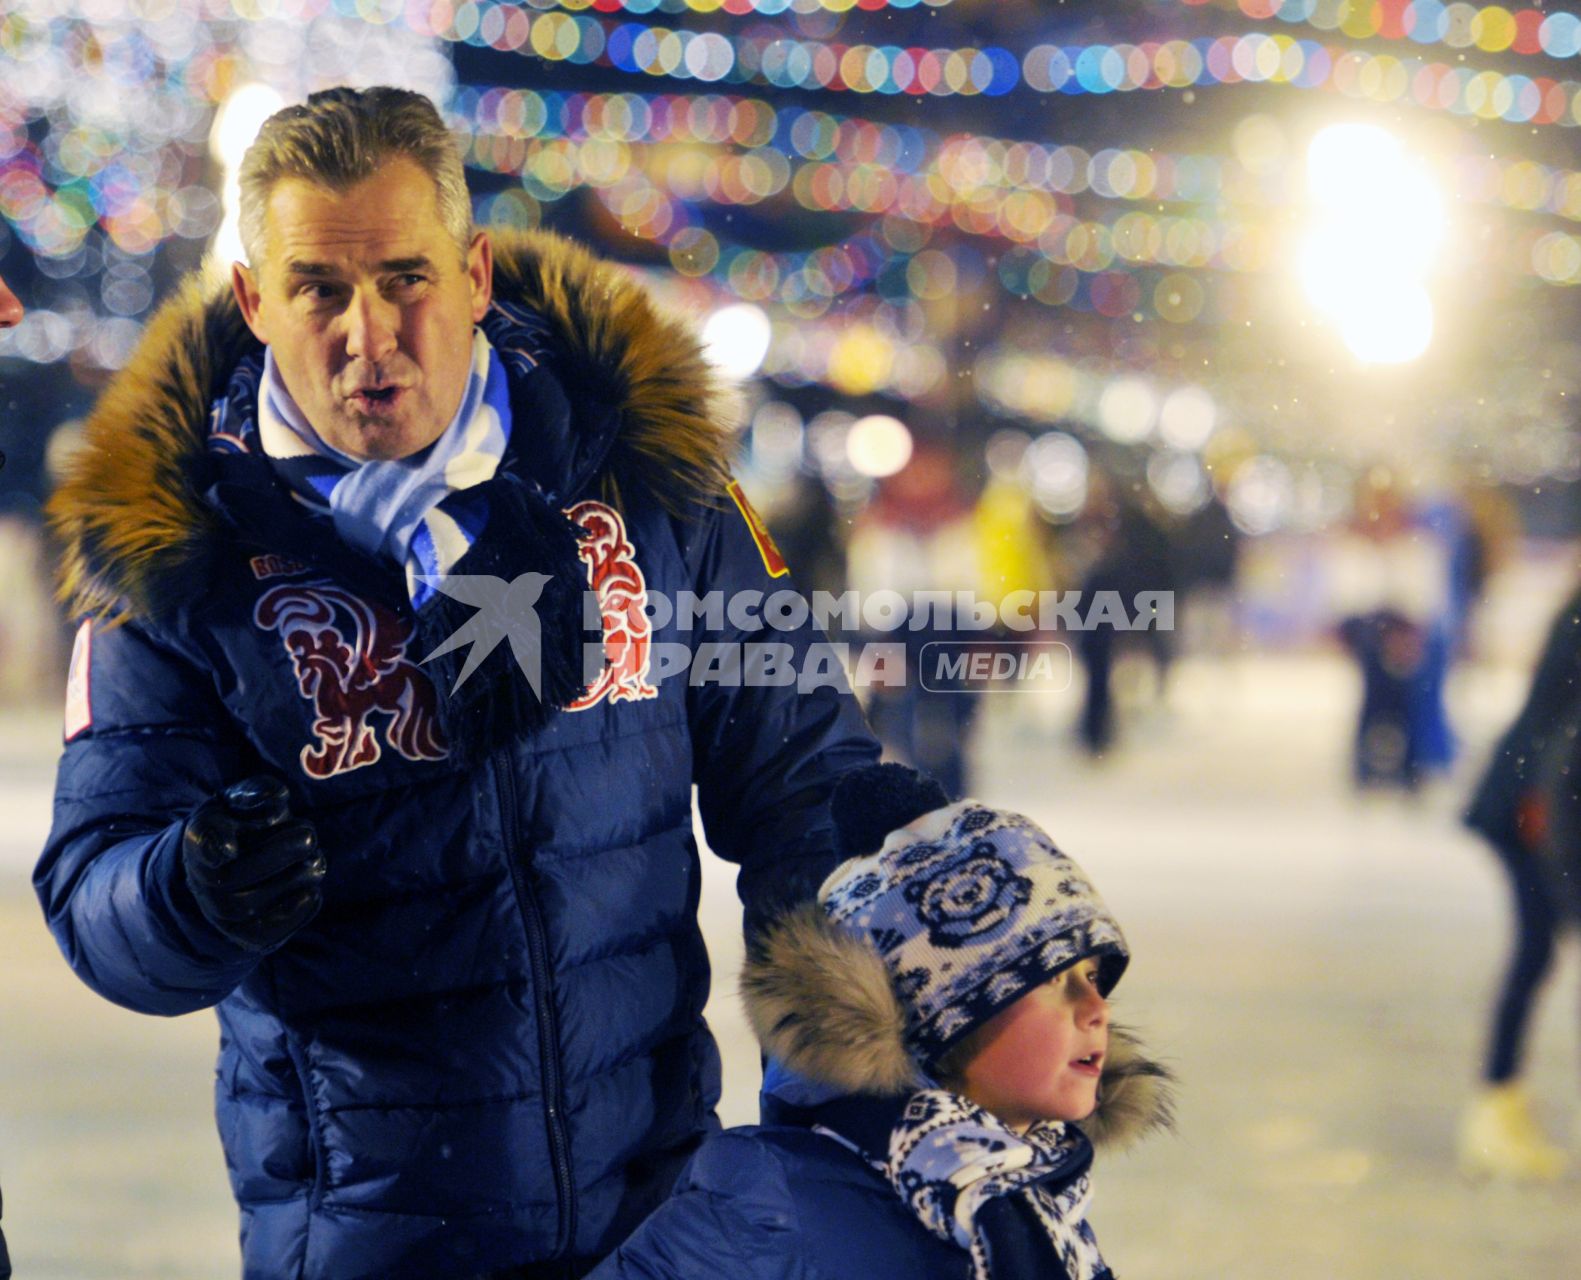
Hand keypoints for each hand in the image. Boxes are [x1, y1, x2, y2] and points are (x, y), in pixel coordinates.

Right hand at [182, 776, 324, 949]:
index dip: (213, 846)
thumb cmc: (241, 824)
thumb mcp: (243, 800)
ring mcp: (221, 912)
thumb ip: (257, 792)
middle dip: (284, 851)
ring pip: (254, 902)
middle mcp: (203, 880)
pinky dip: (297, 910)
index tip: (230, 848)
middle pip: (239, 873)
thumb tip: (275, 798)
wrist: (229, 868)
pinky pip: (270, 929)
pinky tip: (312, 891)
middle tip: (308, 835)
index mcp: (200, 839)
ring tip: (313, 858)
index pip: (203, 843)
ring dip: (298, 875)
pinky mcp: (246, 935)